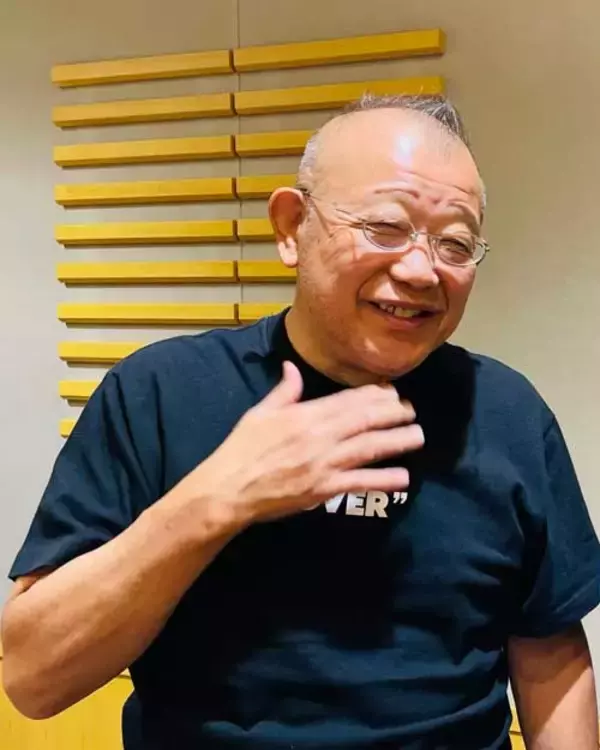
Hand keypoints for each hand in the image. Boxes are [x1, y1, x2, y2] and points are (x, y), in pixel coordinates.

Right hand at [185, 362, 423, 526]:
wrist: (229, 488)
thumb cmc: (242, 449)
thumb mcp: (260, 413)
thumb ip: (283, 391)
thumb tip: (292, 367)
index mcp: (304, 415)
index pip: (346, 400)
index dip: (373, 395)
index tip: (391, 392)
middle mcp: (319, 436)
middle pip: (364, 421)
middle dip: (392, 414)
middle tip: (411, 410)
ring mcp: (324, 463)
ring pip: (369, 448)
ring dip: (397, 441)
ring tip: (417, 435)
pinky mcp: (324, 489)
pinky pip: (360, 483)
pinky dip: (383, 480)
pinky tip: (402, 477)